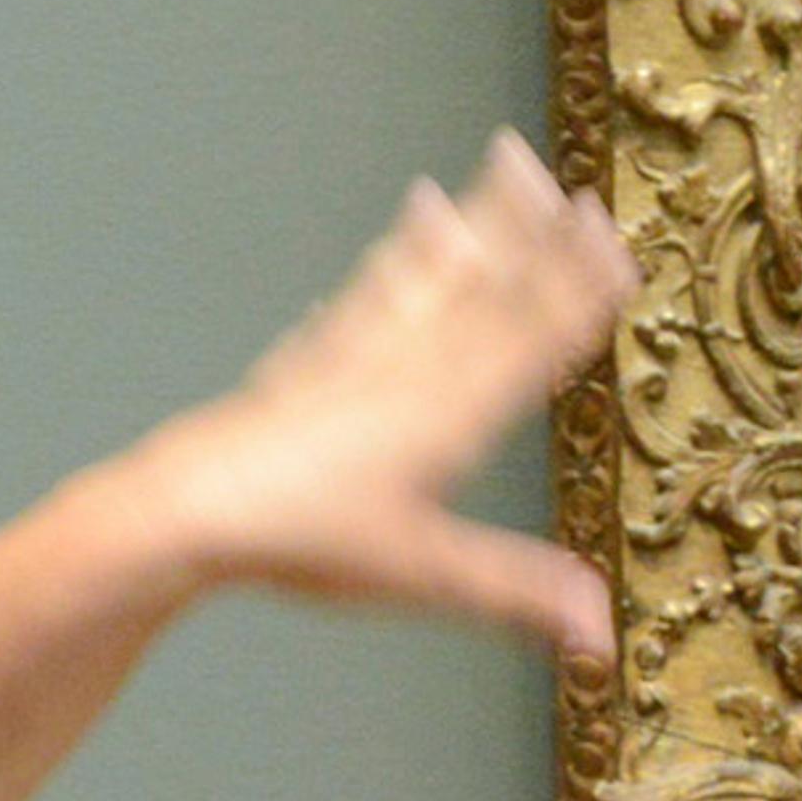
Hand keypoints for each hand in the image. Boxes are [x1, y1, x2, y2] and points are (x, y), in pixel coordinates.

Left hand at [131, 128, 631, 662]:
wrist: (188, 511)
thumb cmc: (301, 539)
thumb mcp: (424, 574)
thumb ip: (517, 591)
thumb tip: (600, 631)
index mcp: (450, 410)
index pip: (531, 334)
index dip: (578, 284)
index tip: (612, 233)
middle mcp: (405, 372)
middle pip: (477, 290)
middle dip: (520, 231)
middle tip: (549, 169)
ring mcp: (349, 364)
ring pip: (415, 285)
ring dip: (449, 236)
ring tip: (465, 185)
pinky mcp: (301, 375)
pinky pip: (352, 312)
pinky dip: (376, 279)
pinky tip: (376, 262)